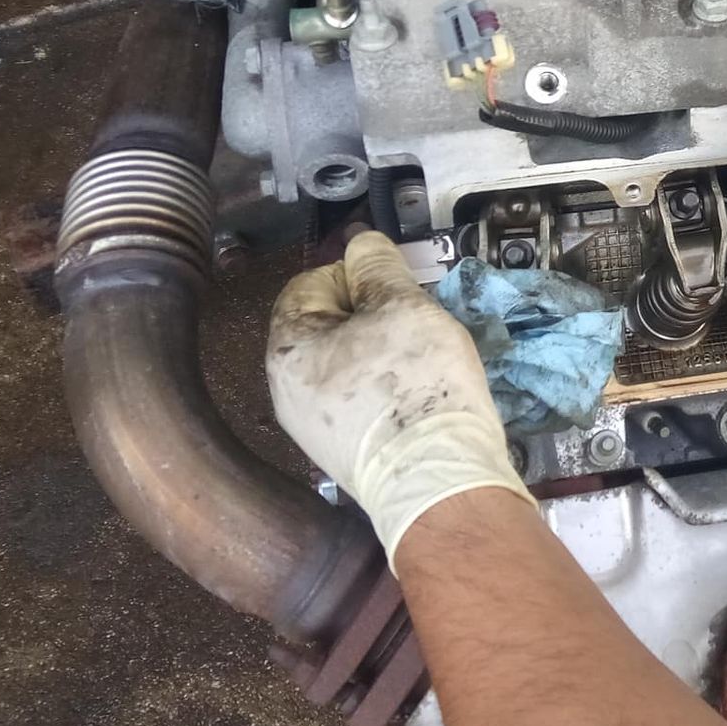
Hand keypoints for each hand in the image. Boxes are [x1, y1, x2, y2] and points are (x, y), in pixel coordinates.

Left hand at [267, 231, 531, 563]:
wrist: (440, 481)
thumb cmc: (415, 386)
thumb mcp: (403, 306)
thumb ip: (379, 266)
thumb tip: (362, 245)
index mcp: (287, 350)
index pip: (309, 284)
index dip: (355, 273)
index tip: (397, 285)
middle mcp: (287, 393)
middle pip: (327, 327)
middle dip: (373, 314)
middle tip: (415, 319)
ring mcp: (313, 430)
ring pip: (347, 365)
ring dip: (384, 351)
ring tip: (424, 356)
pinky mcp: (344, 455)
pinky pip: (360, 402)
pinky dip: (387, 388)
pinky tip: (420, 393)